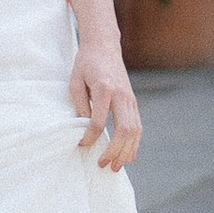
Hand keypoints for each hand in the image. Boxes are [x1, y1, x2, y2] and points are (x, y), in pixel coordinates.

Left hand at [71, 41, 140, 172]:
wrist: (104, 45)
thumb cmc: (86, 63)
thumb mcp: (75, 81)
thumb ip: (80, 105)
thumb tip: (83, 129)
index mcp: (105, 88)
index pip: (99, 120)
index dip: (90, 136)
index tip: (81, 145)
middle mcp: (121, 94)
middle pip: (124, 129)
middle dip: (115, 151)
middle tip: (103, 165)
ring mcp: (130, 98)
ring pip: (135, 130)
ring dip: (126, 151)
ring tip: (116, 167)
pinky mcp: (133, 101)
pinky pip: (137, 126)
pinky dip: (134, 143)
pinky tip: (129, 156)